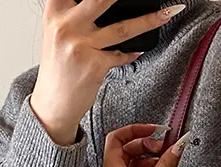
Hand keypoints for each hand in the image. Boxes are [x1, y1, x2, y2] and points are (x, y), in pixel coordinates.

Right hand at [30, 1, 186, 145]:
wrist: (53, 103)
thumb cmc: (59, 68)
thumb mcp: (57, 32)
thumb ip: (74, 14)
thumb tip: (101, 3)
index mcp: (55, 11)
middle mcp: (65, 25)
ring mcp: (81, 45)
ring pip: (123, 27)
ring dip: (149, 20)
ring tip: (166, 14)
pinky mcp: (95, 65)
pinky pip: (122, 55)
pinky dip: (133, 52)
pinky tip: (139, 50)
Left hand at [102, 125, 191, 166]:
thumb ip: (167, 162)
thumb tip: (178, 146)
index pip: (117, 138)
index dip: (135, 130)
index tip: (155, 131)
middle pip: (126, 150)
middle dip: (146, 145)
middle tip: (164, 147)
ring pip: (133, 164)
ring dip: (149, 158)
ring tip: (165, 161)